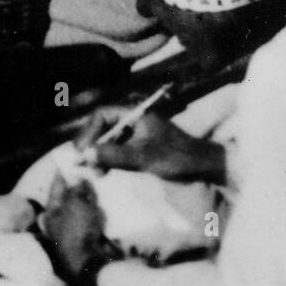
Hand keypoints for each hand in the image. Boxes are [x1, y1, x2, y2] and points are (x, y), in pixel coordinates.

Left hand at [42, 172, 117, 285]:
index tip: (71, 160)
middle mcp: (61, 221)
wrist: (90, 262)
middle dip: (81, 187)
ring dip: (92, 201)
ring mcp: (76, 231)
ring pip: (85, 208)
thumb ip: (77, 188)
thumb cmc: (77, 229)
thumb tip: (79, 179)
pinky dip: (99, 215)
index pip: (57, 186)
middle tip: (90, 173)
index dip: (64, 172)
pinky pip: (95, 220)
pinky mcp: (89, 238)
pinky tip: (104, 212)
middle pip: (72, 197)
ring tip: (99, 192)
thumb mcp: (75, 203)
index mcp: (52, 212)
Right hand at [81, 110, 224, 183]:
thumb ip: (114, 155)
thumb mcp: (142, 157)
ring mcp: (137, 131)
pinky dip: (109, 158)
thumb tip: (86, 155)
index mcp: (135, 112)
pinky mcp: (141, 144)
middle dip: (92, 145)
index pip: (102, 115)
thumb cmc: (176, 157)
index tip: (83, 152)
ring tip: (95, 172)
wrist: (202, 166)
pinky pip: (118, 147)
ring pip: (109, 138)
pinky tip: (105, 171)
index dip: (88, 132)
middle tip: (83, 164)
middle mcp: (134, 118)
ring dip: (99, 154)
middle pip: (103, 126)